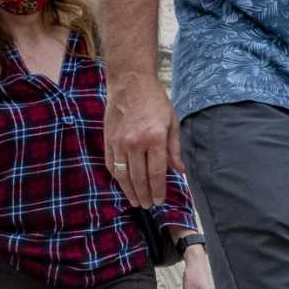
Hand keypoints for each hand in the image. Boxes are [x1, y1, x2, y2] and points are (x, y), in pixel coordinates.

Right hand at [107, 72, 181, 208]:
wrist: (130, 82)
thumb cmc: (155, 100)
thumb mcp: (172, 121)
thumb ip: (174, 149)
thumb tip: (180, 171)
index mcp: (154, 138)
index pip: (156, 173)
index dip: (159, 190)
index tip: (160, 200)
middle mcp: (135, 143)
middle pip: (139, 178)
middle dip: (145, 195)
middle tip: (149, 205)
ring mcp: (119, 142)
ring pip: (123, 175)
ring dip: (130, 191)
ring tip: (137, 202)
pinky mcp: (108, 140)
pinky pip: (111, 164)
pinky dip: (117, 177)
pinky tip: (124, 185)